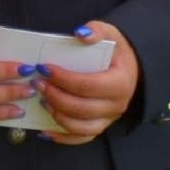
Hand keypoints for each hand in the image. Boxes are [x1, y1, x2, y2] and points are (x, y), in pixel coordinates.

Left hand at [35, 21, 139, 144]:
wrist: (131, 69)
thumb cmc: (117, 52)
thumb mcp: (112, 34)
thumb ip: (98, 31)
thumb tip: (80, 33)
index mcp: (120, 82)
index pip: (87, 85)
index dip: (63, 79)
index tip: (44, 68)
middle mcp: (116, 105)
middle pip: (80, 108)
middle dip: (55, 96)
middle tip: (38, 83)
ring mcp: (109, 119)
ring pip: (79, 127)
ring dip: (56, 115)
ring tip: (42, 100)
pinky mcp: (101, 127)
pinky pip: (81, 138)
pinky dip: (62, 137)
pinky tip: (46, 130)